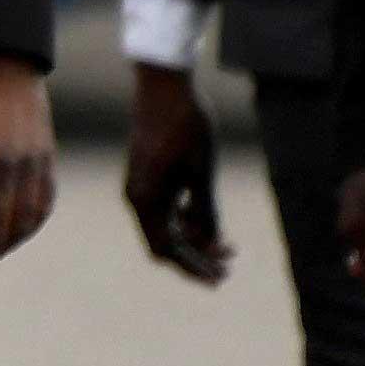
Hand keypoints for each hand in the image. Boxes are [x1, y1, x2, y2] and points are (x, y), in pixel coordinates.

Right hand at [122, 62, 231, 285]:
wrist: (163, 86)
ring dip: (193, 238)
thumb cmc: (186, 125)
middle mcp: (137, 197)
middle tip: (228, 267)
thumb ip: (206, 209)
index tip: (219, 279)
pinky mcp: (146, 176)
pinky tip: (206, 216)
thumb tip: (213, 243)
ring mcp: (139, 187)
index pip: (167, 249)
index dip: (193, 267)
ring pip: (165, 227)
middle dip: (196, 256)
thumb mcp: (203, 170)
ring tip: (227, 245)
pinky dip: (185, 220)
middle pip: (164, 243)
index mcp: (146, 199)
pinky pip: (164, 210)